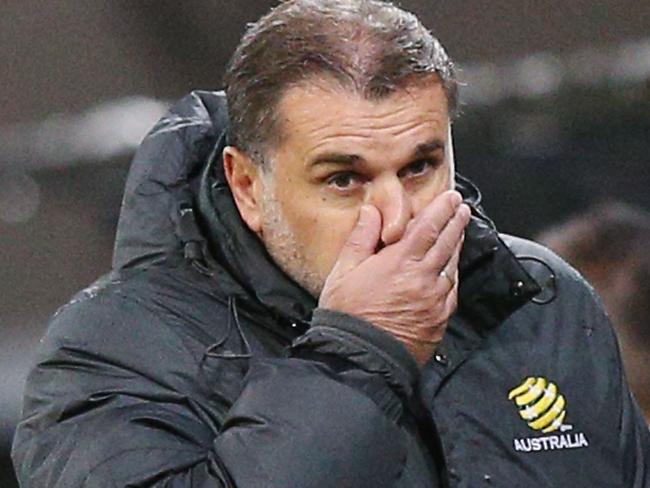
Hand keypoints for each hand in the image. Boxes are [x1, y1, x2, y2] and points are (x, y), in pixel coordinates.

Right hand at [319, 190, 470, 365]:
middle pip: (447, 242)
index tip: (450, 197)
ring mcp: (435, 301)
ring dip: (457, 244)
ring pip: (452, 265)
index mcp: (400, 263)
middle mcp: (423, 279)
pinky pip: (452, 289)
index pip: (428, 227)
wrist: (361, 359)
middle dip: (456, 222)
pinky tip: (450, 267)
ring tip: (459, 230)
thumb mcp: (343, 272)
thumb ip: (361, 239)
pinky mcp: (438, 319)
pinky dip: (453, 272)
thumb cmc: (348, 317)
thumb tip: (371, 213)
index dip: (441, 209)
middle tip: (461, 208)